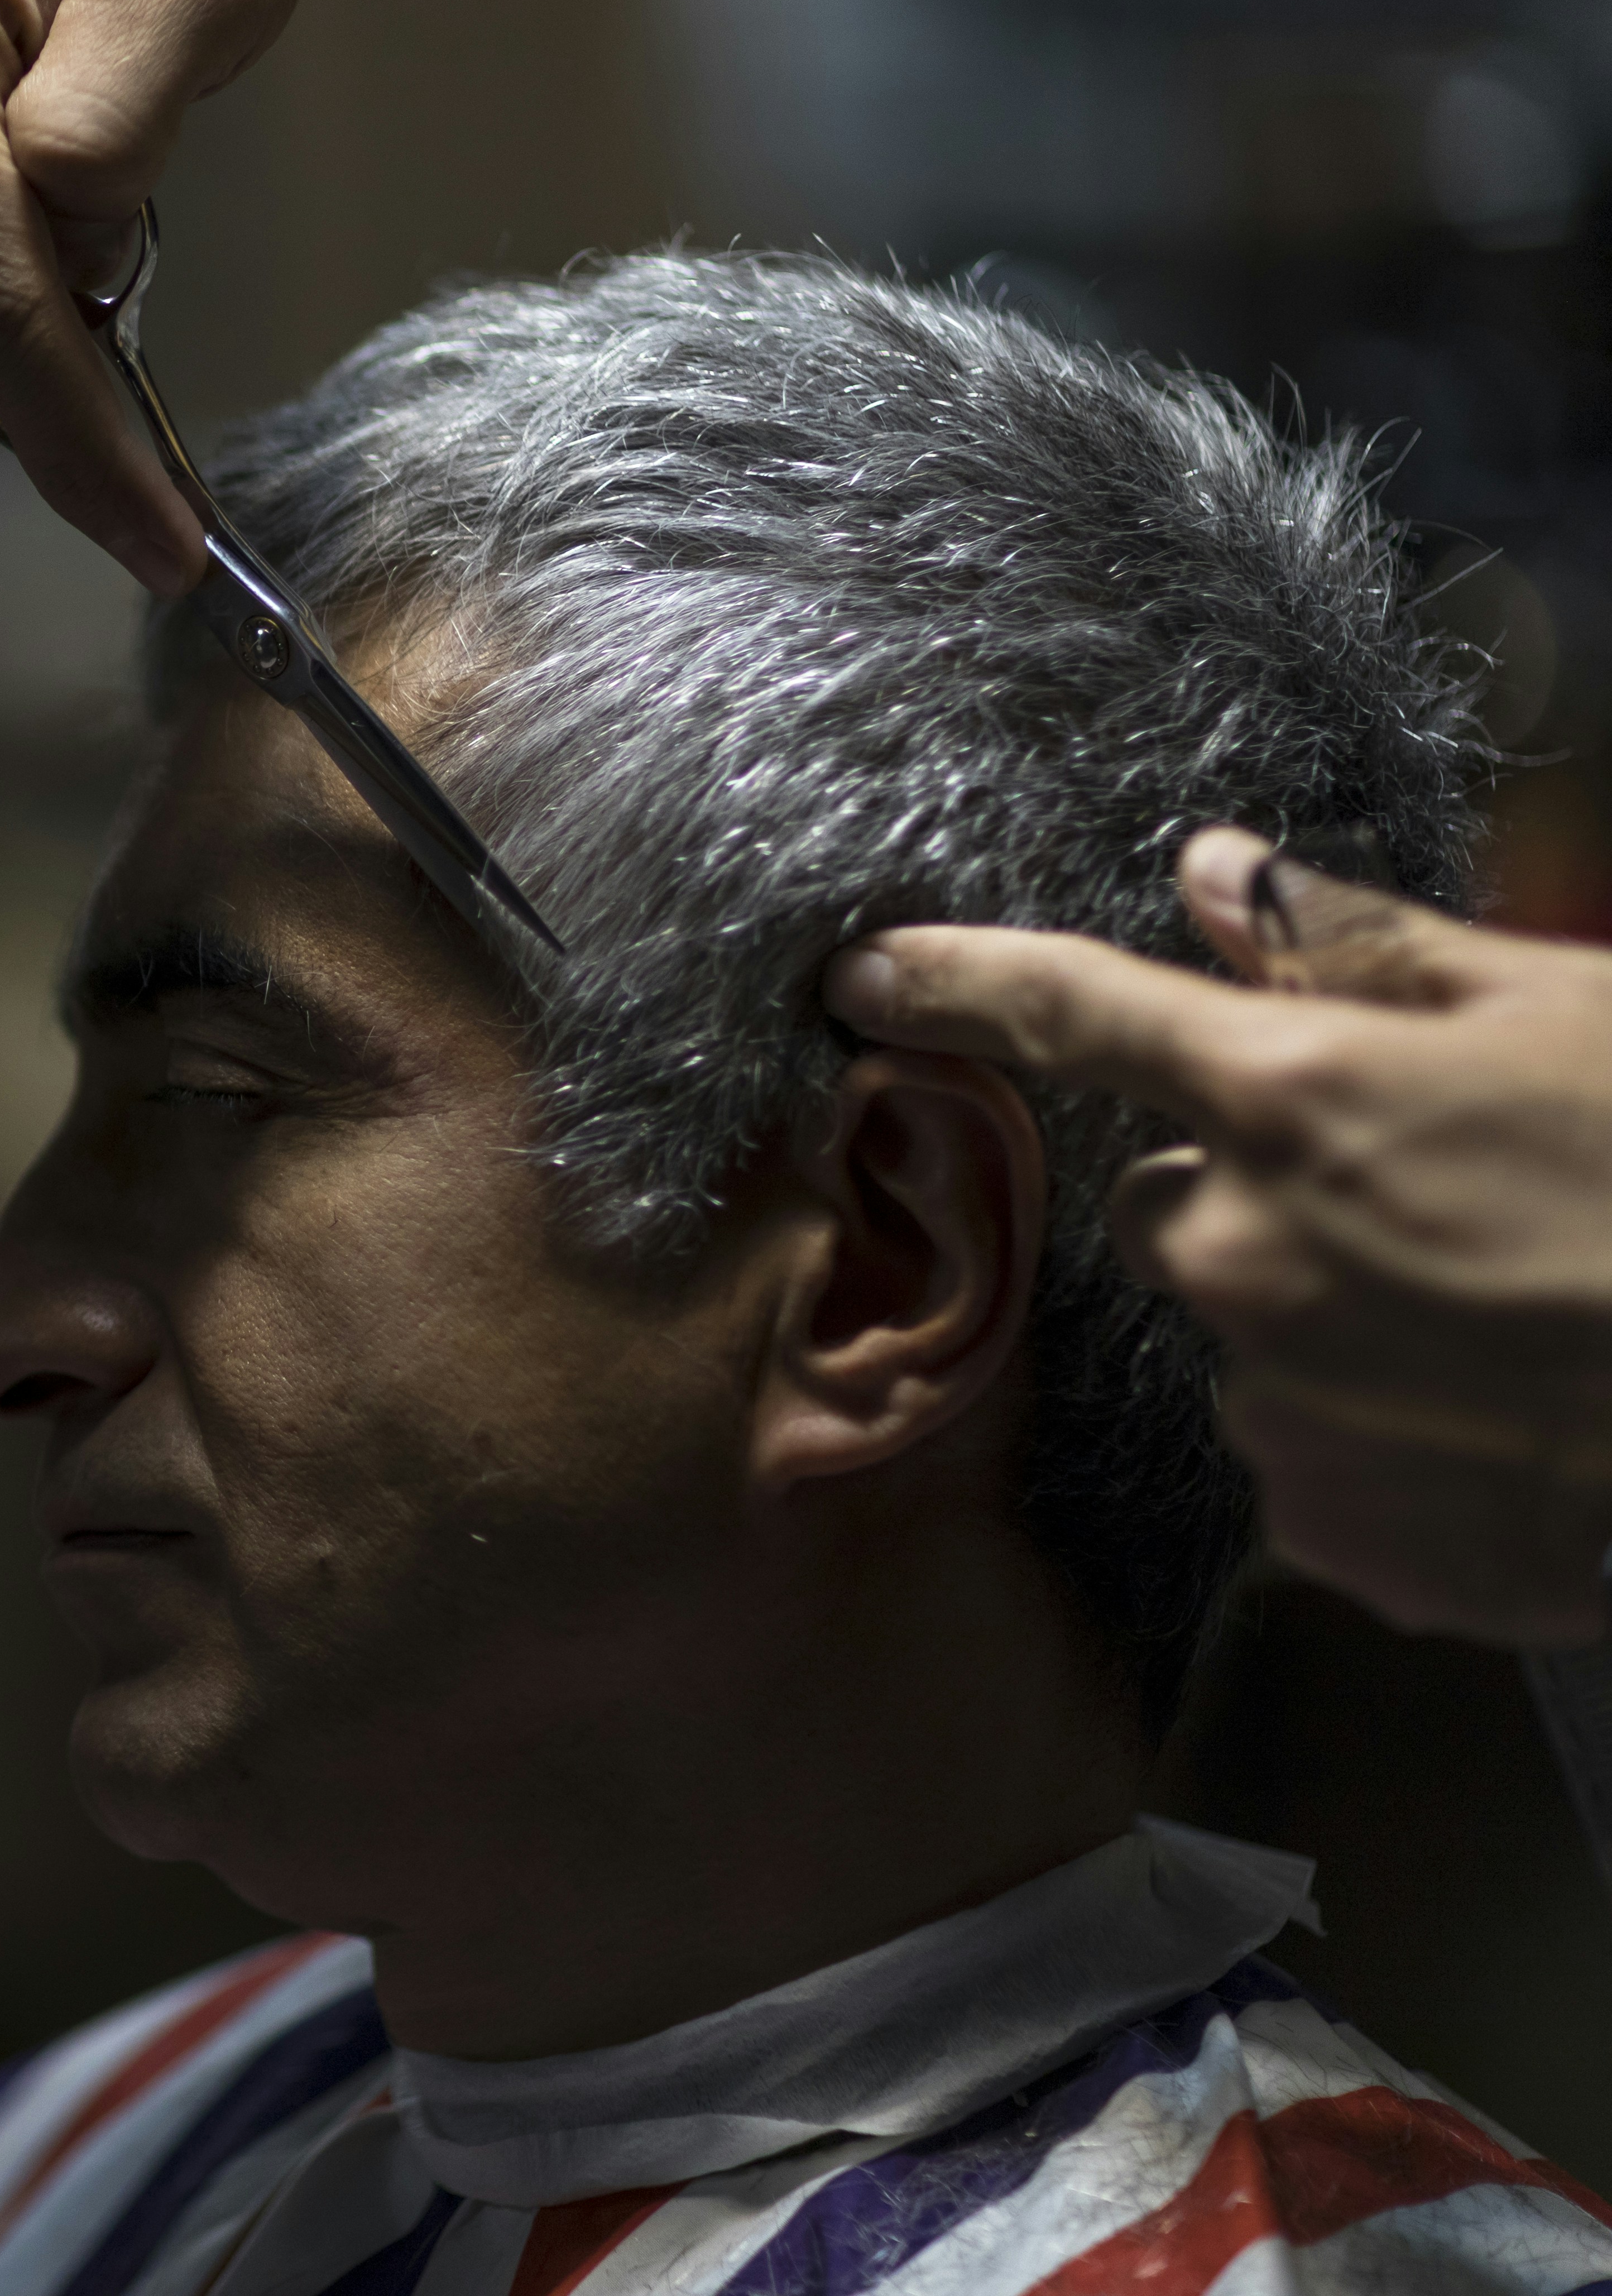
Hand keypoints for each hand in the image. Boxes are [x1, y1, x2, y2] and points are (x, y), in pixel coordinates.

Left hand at [825, 827, 1611, 1648]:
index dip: (959, 980)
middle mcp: (1244, 1255)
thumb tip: (1212, 874)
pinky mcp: (1330, 1531)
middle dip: (1261, 1191)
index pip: (1074, 1014)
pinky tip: (1495, 1418)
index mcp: (1292, 1102)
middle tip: (1424, 1199)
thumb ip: (1357, 950)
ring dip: (1328, 1318)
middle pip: (1170, 1204)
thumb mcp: (1552, 1011)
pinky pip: (1307, 1459)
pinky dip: (1379, 1435)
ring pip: (1245, 1332)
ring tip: (1490, 1318)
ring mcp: (1279, 1404)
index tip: (863, 973)